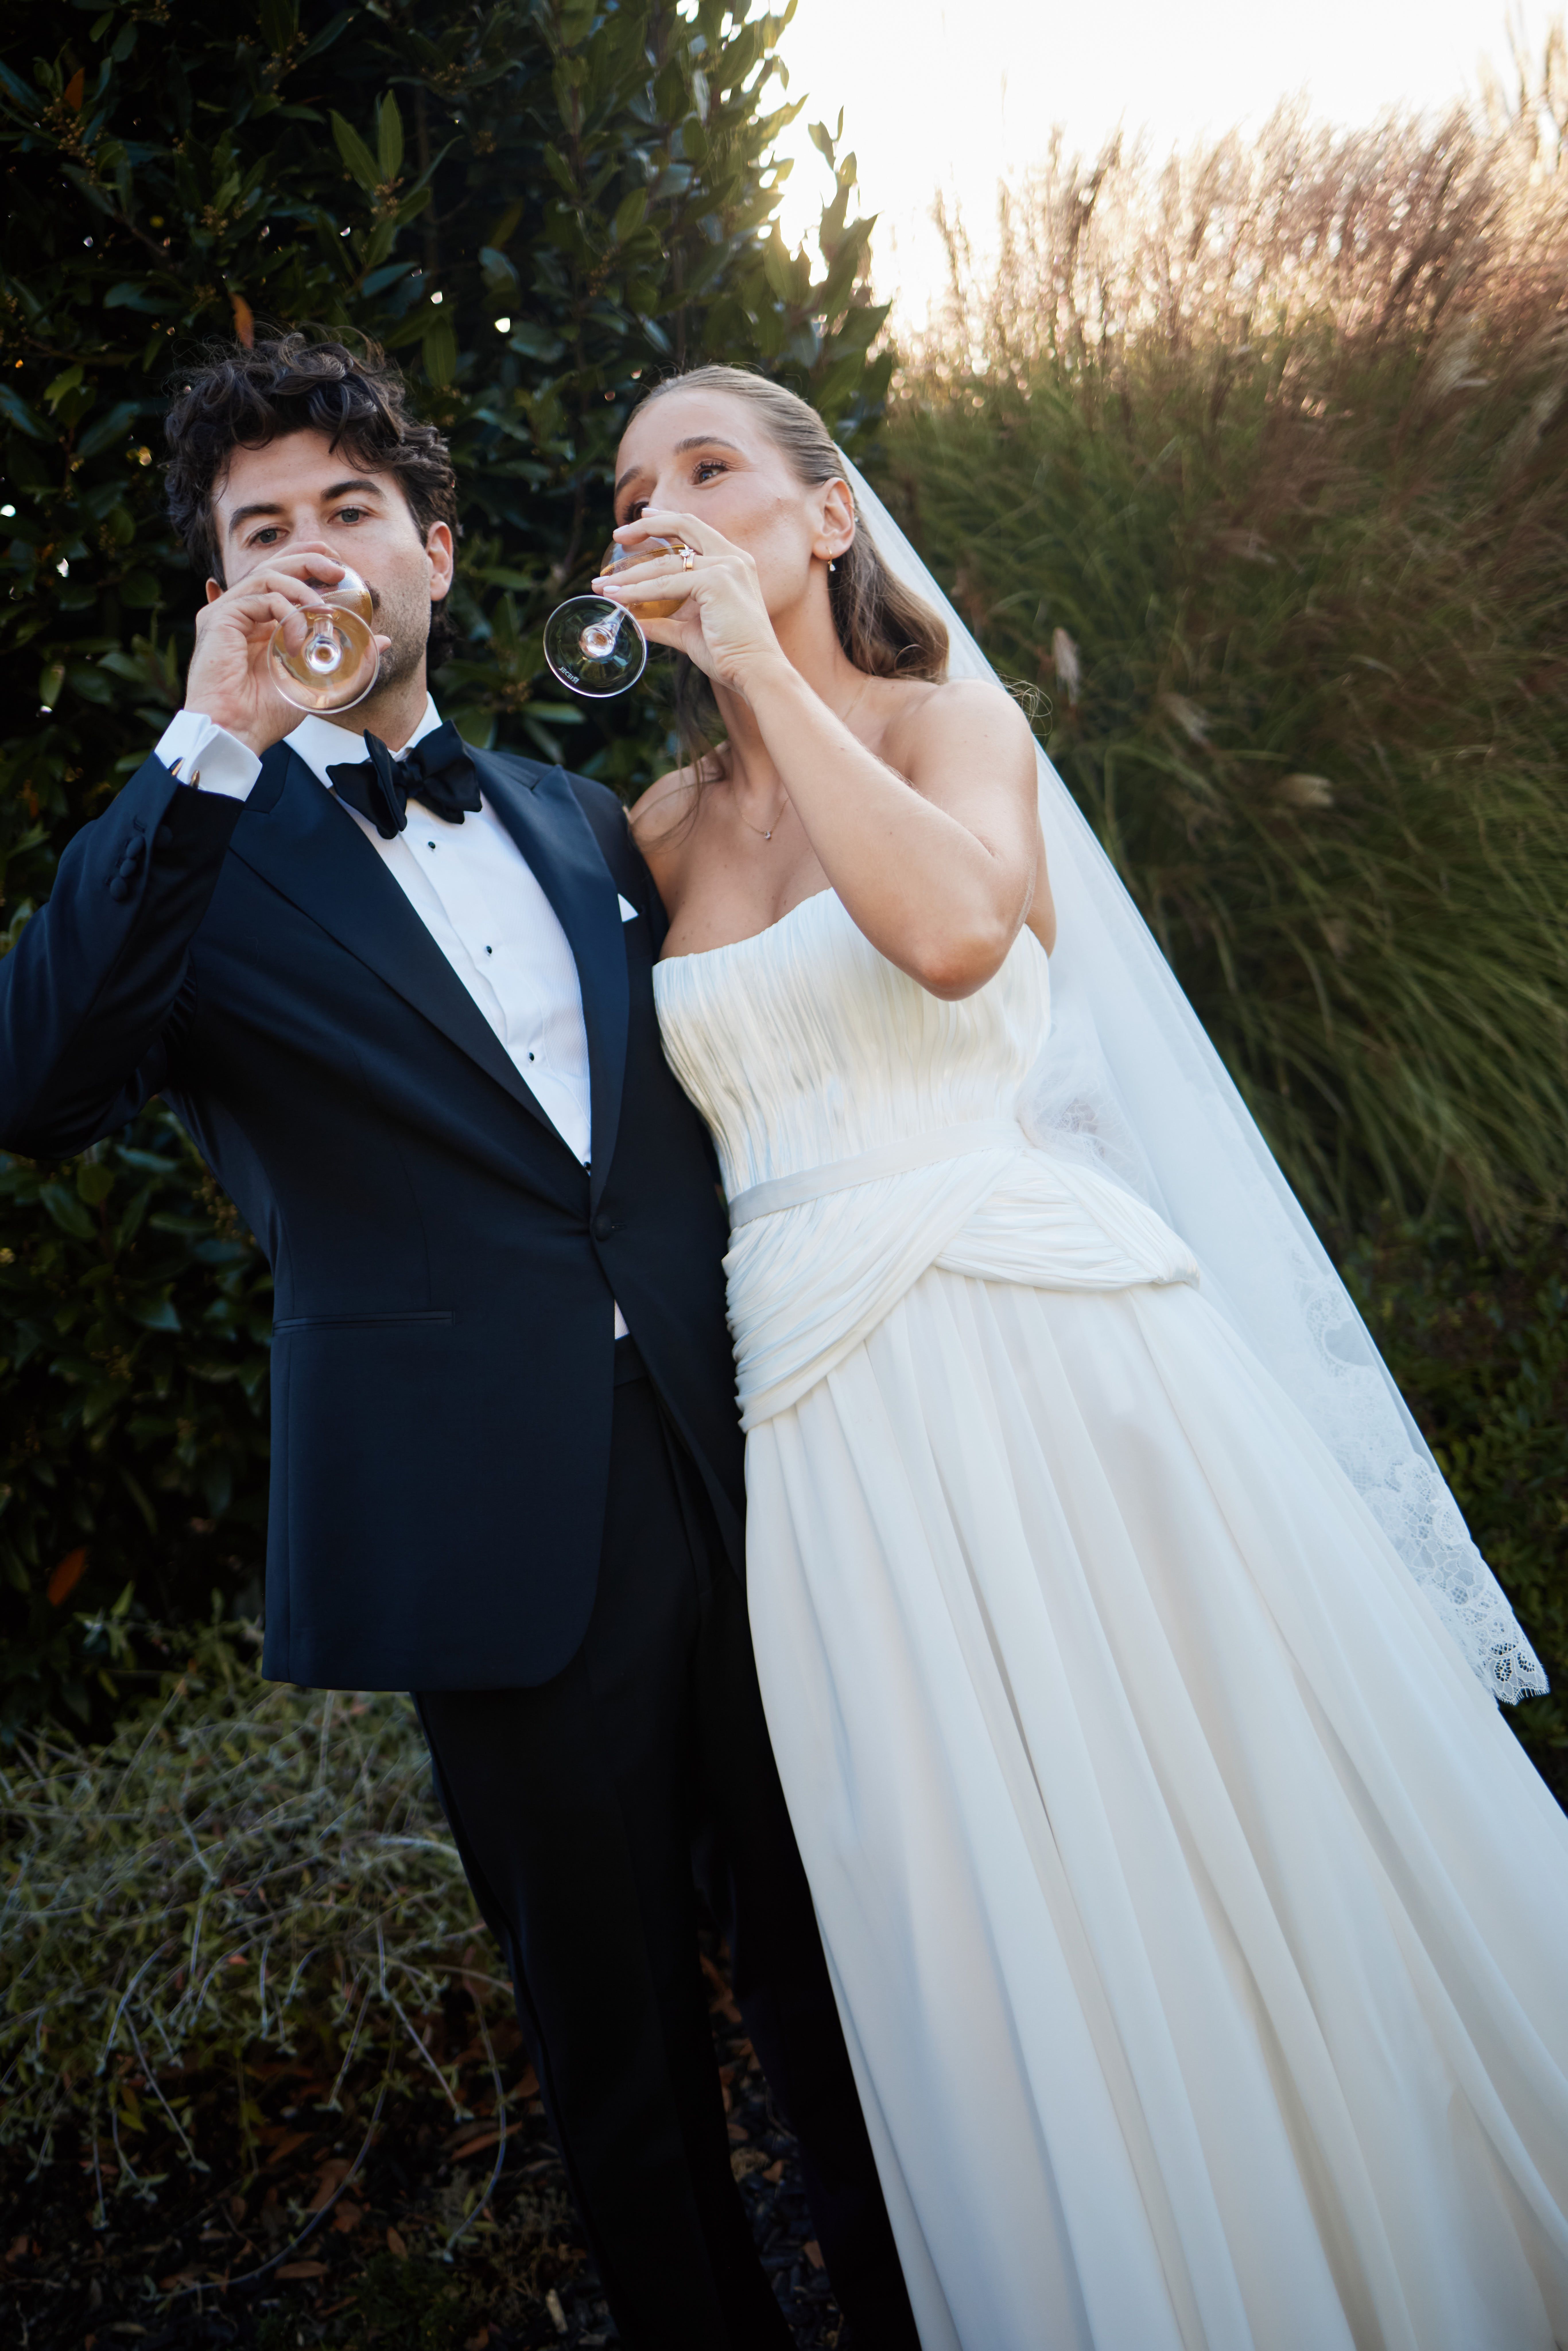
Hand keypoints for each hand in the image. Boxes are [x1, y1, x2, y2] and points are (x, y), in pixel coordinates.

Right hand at [184, 544, 392, 754]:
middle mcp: (240, 610)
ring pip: (268, 575)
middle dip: (308, 560)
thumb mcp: (317, 678)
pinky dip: (288, 613)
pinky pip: (262, 598)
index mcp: (258, 620)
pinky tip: (299, 641)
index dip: (307, 562)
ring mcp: (227, 611)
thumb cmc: (267, 713)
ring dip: (302, 589)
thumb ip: (346, 655)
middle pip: (273, 566)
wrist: (236, 732)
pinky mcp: (220, 616)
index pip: (281, 577)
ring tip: (324, 613)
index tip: (337, 568)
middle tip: (339, 570)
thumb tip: (382, 639)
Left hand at [595, 512, 787, 698]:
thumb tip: (636, 622)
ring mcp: (727, 567)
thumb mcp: (691, 633)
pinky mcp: (717, 581)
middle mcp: (733, 558)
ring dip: (631, 575)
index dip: (666, 521)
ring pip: (667, 564)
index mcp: (733, 563)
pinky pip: (666, 585)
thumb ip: (665, 622)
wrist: (756, 672)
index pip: (696, 529)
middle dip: (647, 525)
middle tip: (617, 534)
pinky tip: (620, 598)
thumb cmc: (730, 655)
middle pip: (685, 524)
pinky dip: (639, 592)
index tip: (641, 520)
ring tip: (604, 586)